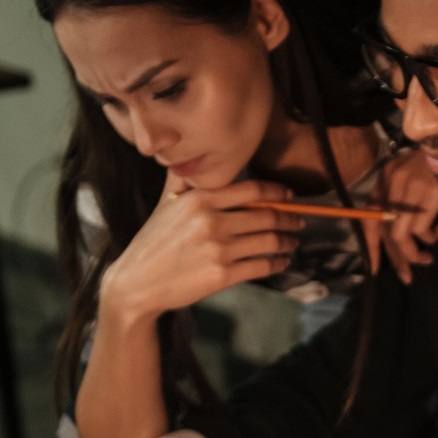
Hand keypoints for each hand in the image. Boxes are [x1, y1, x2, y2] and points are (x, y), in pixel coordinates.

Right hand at [97, 178, 306, 325]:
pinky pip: (262, 266)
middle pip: (266, 215)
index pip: (251, 189)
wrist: (138, 282)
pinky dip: (278, 263)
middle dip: (289, 218)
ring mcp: (218, 249)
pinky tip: (282, 261)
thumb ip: (183, 180)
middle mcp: (211, 221)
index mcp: (200, 199)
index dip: (277, 191)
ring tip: (292, 242)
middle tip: (299, 220)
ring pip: (269, 241)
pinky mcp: (222, 275)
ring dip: (287, 241)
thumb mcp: (164, 204)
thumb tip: (191, 156)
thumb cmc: (153, 242)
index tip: (289, 195)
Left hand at [372, 147, 437, 284]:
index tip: (373, 267)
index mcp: (387, 176)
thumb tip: (407, 230)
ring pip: (398, 235)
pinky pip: (419, 230)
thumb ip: (406, 195)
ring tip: (427, 258)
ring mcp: (408, 189)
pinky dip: (429, 238)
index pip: (369, 215)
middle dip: (395, 258)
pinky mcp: (426, 196)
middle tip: (407, 276)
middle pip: (384, 230)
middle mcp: (392, 181)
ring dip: (412, 254)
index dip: (370, 244)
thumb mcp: (417, 173)